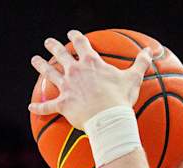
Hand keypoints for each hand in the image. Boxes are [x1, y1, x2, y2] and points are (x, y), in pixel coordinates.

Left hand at [28, 30, 152, 129]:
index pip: (82, 43)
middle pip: (61, 54)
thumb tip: (151, 51)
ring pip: (49, 73)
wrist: (108, 118)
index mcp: (91, 63)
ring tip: (34, 60)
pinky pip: (47, 106)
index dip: (76, 37)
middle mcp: (75, 71)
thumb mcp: (133, 78)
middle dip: (54, 46)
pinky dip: (39, 107)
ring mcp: (67, 87)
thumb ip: (141, 63)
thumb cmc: (121, 98)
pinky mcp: (62, 104)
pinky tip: (30, 106)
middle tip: (49, 42)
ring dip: (41, 66)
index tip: (72, 33)